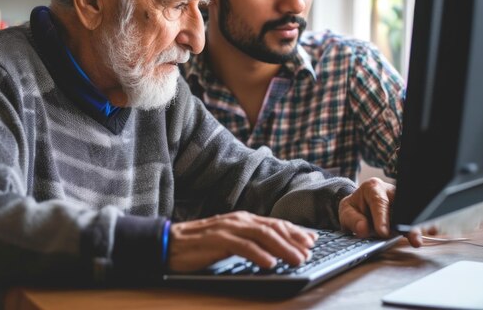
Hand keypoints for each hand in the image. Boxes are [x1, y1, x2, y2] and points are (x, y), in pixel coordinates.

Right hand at [168, 211, 317, 271]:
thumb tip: (274, 252)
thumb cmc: (201, 244)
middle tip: (309, 251)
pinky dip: (259, 254)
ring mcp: (228, 228)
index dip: (295, 231)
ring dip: (282, 248)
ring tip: (296, 259)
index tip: (311, 240)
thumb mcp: (230, 240)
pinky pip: (243, 246)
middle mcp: (239, 220)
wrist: (171, 243)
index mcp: (243, 219)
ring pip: (262, 235)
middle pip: (273, 227)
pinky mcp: (218, 240)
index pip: (275, 223)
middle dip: (294, 239)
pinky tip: (270, 264)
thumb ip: (250, 241)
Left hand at [338, 177, 422, 247]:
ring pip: (412, 211)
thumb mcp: (346, 212)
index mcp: (373, 188)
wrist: (359, 207)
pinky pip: (418, 217)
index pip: (379, 202)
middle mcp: (390, 192)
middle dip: (408, 223)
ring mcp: (402, 202)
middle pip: (401, 206)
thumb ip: (353, 220)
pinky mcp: (409, 211)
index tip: (383, 232)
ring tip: (421, 239)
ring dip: (418, 226)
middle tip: (413, 239)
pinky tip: (431, 232)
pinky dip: (425, 225)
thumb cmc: (355, 208)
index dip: (382, 218)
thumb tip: (363, 229)